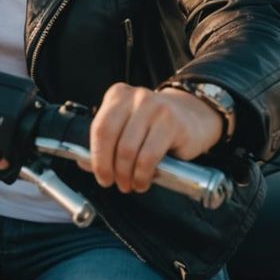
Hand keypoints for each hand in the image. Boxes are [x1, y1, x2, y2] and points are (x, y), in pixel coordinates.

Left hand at [89, 82, 223, 192]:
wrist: (195, 116)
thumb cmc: (156, 125)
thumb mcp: (129, 126)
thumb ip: (108, 141)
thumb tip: (85, 163)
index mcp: (118, 95)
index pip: (98, 127)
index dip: (96, 156)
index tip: (100, 175)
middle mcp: (135, 97)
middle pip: (111, 137)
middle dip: (109, 167)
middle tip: (114, 183)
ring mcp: (155, 108)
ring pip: (129, 149)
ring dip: (127, 174)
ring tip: (130, 185)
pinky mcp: (173, 123)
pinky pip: (149, 156)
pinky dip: (142, 174)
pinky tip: (143, 181)